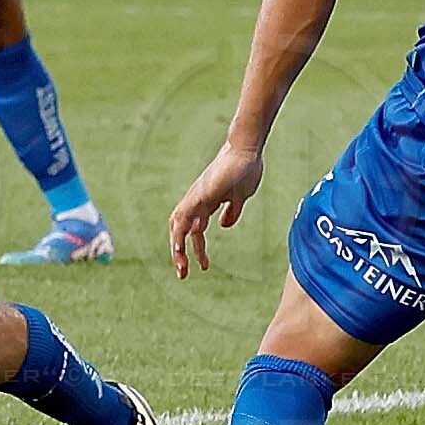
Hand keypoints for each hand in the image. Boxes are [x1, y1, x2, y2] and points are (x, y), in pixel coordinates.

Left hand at [169, 142, 264, 278]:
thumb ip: (232, 210)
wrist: (247, 150)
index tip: (202, 267)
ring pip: (179, 225)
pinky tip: (180, 246)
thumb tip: (224, 225)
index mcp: (206, 204)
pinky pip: (184, 215)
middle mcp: (197, 202)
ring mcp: (197, 197)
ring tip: (182, 267)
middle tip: (183, 273)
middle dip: (180, 253)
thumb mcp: (240, 196)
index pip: (193, 230)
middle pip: (181, 230)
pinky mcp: (200, 194)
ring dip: (178, 247)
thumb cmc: (245, 169)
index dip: (195, 249)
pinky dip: (180, 232)